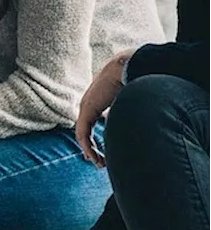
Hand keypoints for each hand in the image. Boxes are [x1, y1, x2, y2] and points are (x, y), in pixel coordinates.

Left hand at [75, 49, 132, 167]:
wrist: (128, 65)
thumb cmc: (134, 78)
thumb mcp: (132, 98)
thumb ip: (132, 110)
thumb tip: (146, 121)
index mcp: (99, 100)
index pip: (93, 122)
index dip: (96, 137)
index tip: (102, 150)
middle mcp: (89, 104)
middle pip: (86, 130)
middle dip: (91, 147)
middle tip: (99, 161)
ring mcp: (86, 107)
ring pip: (83, 134)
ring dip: (91, 150)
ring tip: (99, 163)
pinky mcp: (87, 110)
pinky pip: (83, 133)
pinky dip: (88, 146)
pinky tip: (93, 156)